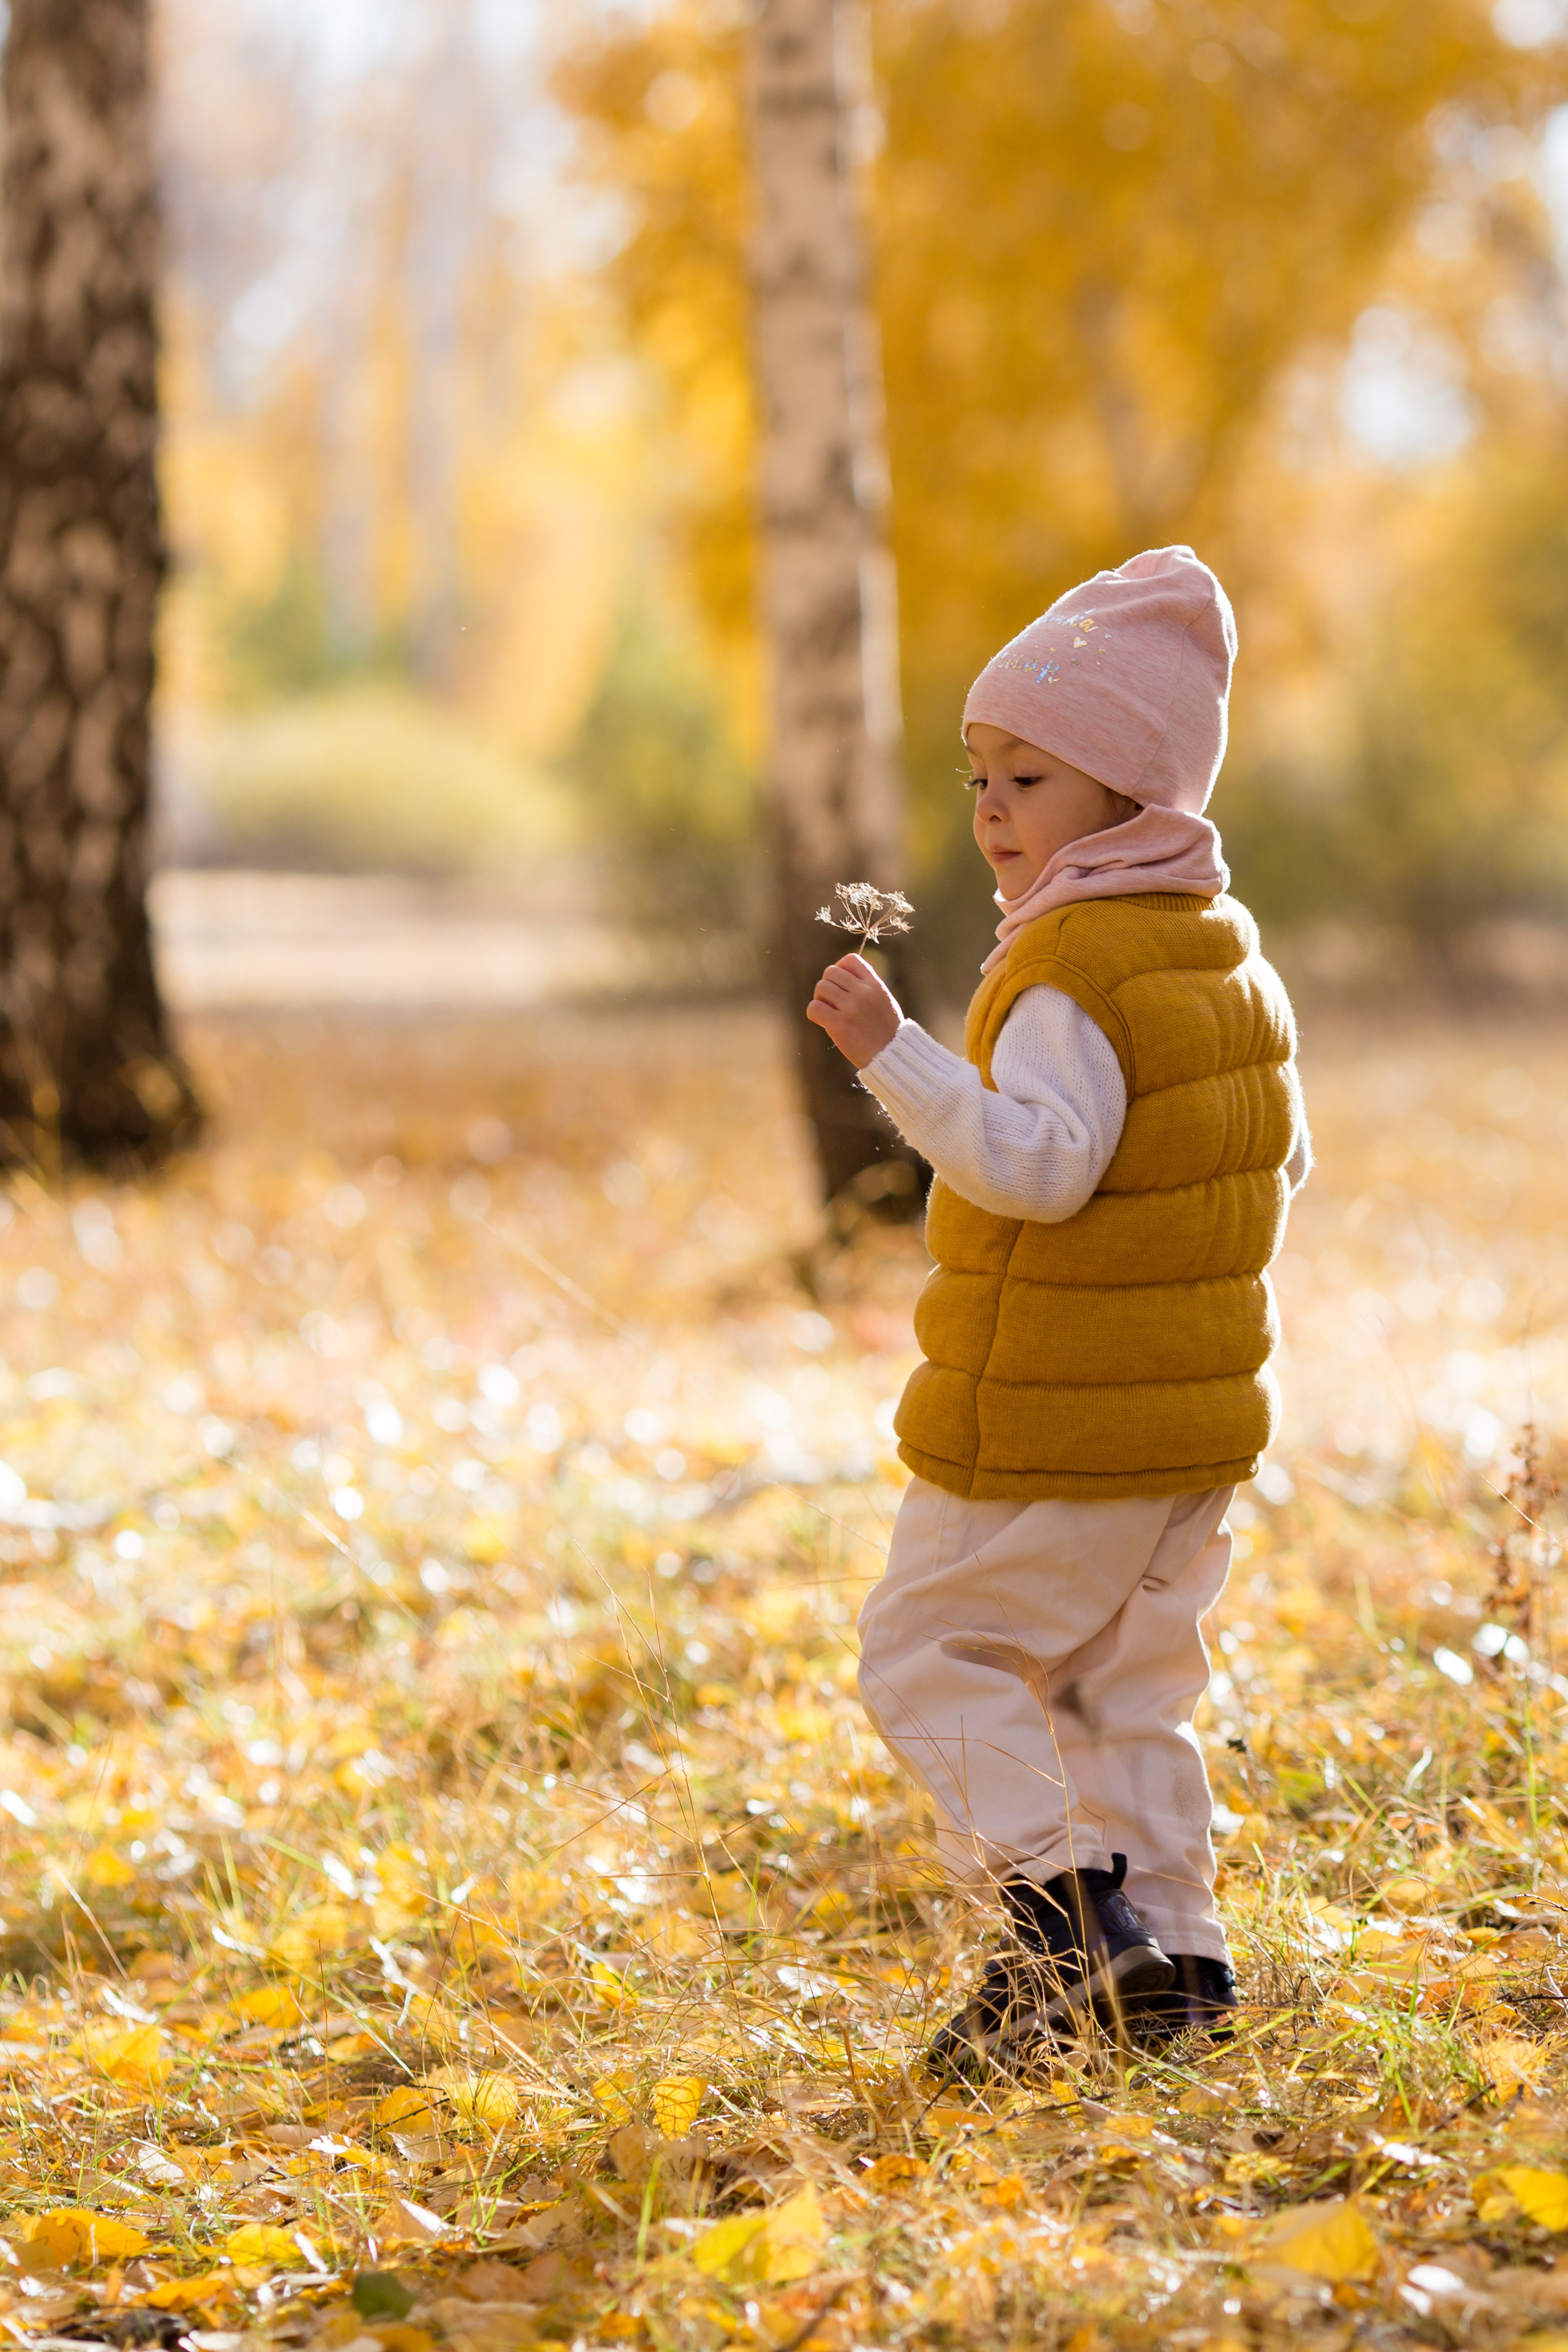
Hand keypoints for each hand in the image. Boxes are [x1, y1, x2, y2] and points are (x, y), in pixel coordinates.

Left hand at [806, 953, 902, 1068]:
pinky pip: (814, 1008)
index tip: (841, 984)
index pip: (851, 960)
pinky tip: (823, 1022)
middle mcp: (863, 993)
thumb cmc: (887, 1031)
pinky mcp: (839, 1025)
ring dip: (819, 999)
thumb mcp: (885, 1001)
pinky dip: (814, 1014)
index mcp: (875, 985)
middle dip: (827, 985)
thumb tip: (844, 975)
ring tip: (828, 1012)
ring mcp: (851, 1008)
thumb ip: (868, 987)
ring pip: (821, 987)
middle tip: (831, 1001)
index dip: (840, 968)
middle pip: (831, 972)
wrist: (891, 1057)